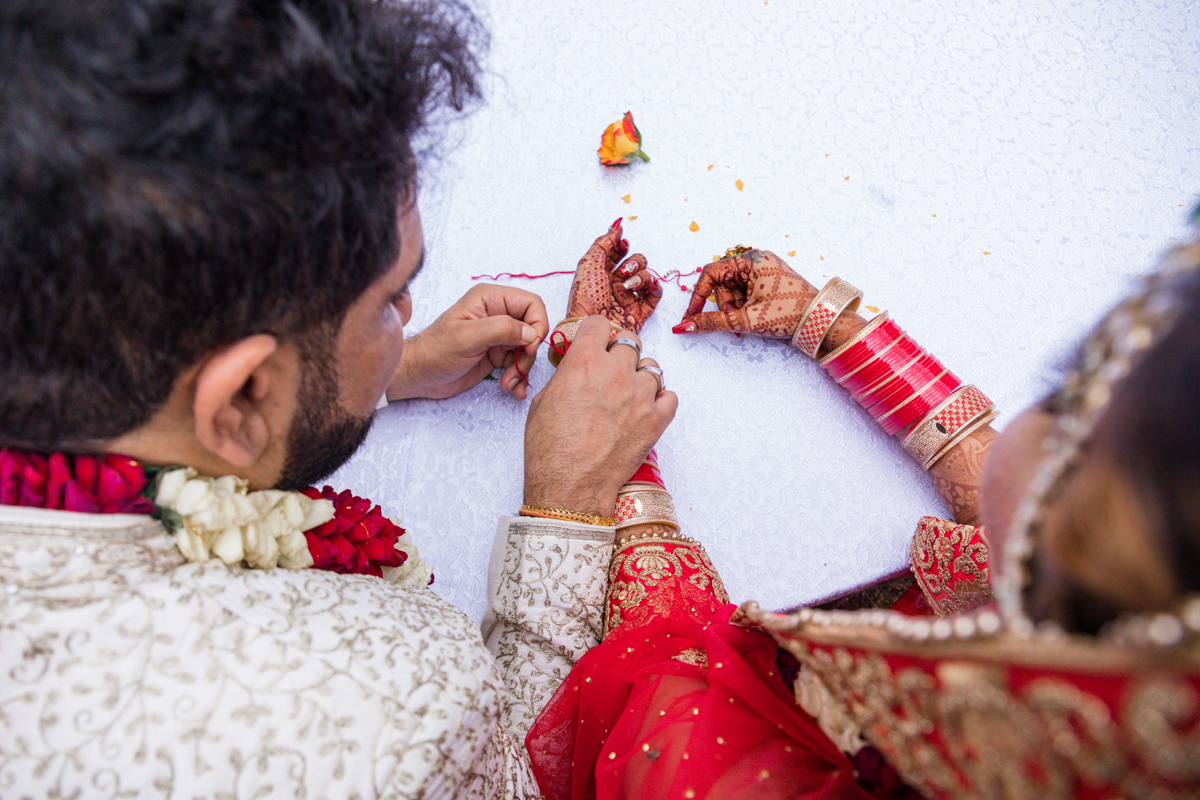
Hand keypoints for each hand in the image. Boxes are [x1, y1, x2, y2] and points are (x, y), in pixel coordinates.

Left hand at [387, 284, 548, 400]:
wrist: (420, 375)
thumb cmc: (435, 351)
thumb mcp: (468, 337)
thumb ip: (502, 329)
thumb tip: (531, 332)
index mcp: (490, 299)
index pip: (531, 303)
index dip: (537, 324)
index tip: (528, 347)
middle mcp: (496, 314)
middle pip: (532, 328)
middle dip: (528, 352)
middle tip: (516, 369)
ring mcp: (497, 335)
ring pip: (527, 349)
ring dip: (521, 368)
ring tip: (508, 382)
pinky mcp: (496, 354)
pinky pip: (518, 363)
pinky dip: (518, 376)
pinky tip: (512, 388)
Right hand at [524, 317, 677, 516]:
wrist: (569, 485)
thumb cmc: (550, 448)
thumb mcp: (543, 400)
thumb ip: (566, 375)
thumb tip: (576, 369)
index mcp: (584, 360)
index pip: (599, 323)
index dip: (596, 332)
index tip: (597, 340)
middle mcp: (615, 371)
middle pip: (629, 342)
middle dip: (619, 353)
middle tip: (611, 370)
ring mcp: (640, 395)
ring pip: (651, 367)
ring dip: (641, 376)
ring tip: (628, 394)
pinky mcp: (656, 420)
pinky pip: (671, 396)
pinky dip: (661, 399)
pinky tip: (647, 409)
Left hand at [565, 219, 662, 332]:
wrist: (592, 326)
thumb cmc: (585, 297)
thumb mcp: (589, 263)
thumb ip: (604, 242)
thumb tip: (617, 226)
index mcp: (601, 273)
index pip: (617, 253)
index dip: (622, 247)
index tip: (622, 245)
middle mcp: (616, 284)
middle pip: (636, 262)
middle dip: (634, 262)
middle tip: (624, 271)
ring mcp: (628, 298)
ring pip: (646, 277)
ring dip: (641, 276)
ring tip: (629, 286)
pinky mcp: (640, 312)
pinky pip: (655, 294)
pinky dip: (655, 287)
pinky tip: (648, 288)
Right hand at [672, 249, 817, 337]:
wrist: (820, 322)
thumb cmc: (789, 314)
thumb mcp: (746, 319)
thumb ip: (712, 322)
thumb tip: (685, 326)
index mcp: (750, 259)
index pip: (710, 273)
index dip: (698, 296)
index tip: (692, 316)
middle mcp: (756, 260)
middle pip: (721, 284)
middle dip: (724, 306)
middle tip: (734, 322)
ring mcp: (762, 270)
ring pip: (732, 291)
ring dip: (734, 309)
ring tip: (749, 322)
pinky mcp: (767, 281)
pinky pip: (744, 293)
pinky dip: (743, 308)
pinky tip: (753, 318)